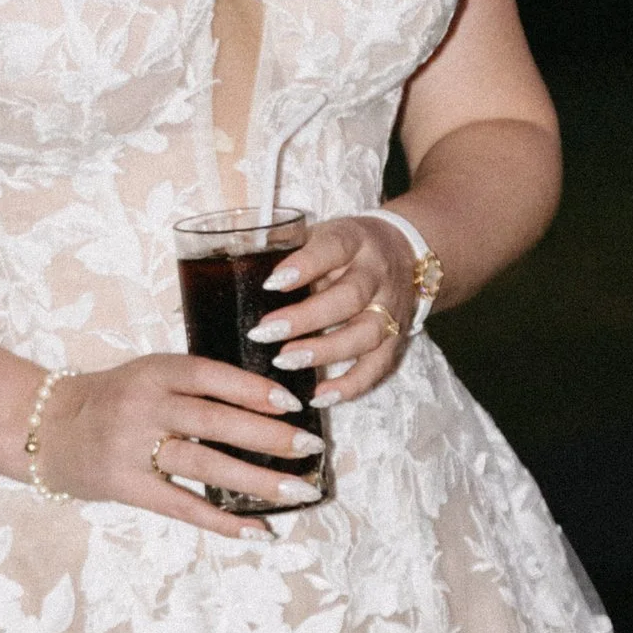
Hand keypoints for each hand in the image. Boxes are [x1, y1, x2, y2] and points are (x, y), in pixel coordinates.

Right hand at [36, 351, 325, 541]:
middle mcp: (142, 406)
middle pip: (214, 421)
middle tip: (312, 448)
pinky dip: (222, 520)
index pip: (209, 376)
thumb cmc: (112, 400)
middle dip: (269, 437)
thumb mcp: (147, 375)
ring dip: (256, 480)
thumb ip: (195, 385)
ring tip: (298, 490)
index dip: (252, 389)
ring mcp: (131, 448)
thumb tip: (269, 405)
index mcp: (152, 372)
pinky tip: (257, 531)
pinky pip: (181, 505)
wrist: (43, 428)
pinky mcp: (125, 486)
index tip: (293, 403)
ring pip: (204, 464)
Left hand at [251, 214, 418, 405]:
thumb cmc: (345, 248)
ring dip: (324, 353)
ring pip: (366, 335)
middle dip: (305, 319)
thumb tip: (226, 273)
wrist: (406, 251)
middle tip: (264, 333)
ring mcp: (391, 308)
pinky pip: (378, 367)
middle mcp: (377, 274)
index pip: (333, 249)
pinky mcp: (396, 339)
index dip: (303, 267)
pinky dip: (350, 386)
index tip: (270, 284)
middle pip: (349, 298)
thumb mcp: (320, 235)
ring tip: (283, 362)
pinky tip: (318, 397)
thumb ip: (285, 251)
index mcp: (354, 240)